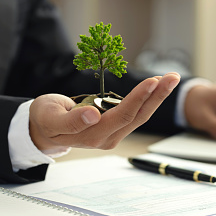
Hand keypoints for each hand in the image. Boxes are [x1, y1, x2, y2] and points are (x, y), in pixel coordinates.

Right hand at [29, 72, 180, 152]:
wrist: (42, 129)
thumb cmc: (45, 119)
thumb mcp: (51, 117)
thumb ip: (71, 121)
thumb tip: (93, 115)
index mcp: (92, 135)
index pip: (122, 115)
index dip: (139, 98)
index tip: (153, 81)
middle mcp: (107, 137)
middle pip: (138, 116)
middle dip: (157, 95)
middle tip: (173, 77)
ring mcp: (112, 134)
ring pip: (140, 116)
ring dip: (157, 97)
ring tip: (170, 79)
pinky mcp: (114, 128)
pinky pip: (136, 114)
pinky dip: (148, 100)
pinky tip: (156, 88)